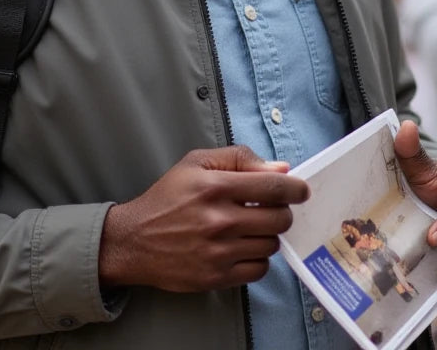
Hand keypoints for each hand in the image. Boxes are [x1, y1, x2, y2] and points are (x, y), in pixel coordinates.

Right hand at [99, 145, 309, 292]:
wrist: (135, 240)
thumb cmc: (167, 198)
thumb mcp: (196, 163)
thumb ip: (239, 158)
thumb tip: (280, 170)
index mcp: (215, 186)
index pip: (272, 188)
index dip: (296, 189)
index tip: (302, 190)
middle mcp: (219, 220)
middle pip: (279, 219)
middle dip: (282, 212)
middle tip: (270, 209)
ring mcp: (218, 252)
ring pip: (271, 244)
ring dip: (268, 234)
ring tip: (251, 227)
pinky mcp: (216, 277)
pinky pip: (258, 269)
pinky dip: (258, 258)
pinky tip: (243, 247)